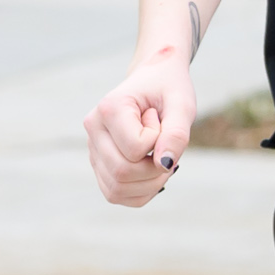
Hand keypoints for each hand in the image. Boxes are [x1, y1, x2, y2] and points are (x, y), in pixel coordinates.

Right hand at [84, 48, 191, 206]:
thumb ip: (176, 133)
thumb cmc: (169, 89)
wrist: (155, 80)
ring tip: (159, 157)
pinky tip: (153, 171)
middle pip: (122, 173)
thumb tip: (165, 165)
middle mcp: (93, 129)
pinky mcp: (98, 164)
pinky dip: (141, 192)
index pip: (136, 147)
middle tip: (166, 146)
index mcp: (109, 108)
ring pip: (116, 189)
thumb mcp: (182, 104)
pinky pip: (116, 194)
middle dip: (156, 169)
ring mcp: (93, 149)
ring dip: (150, 183)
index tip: (160, 119)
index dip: (159, 141)